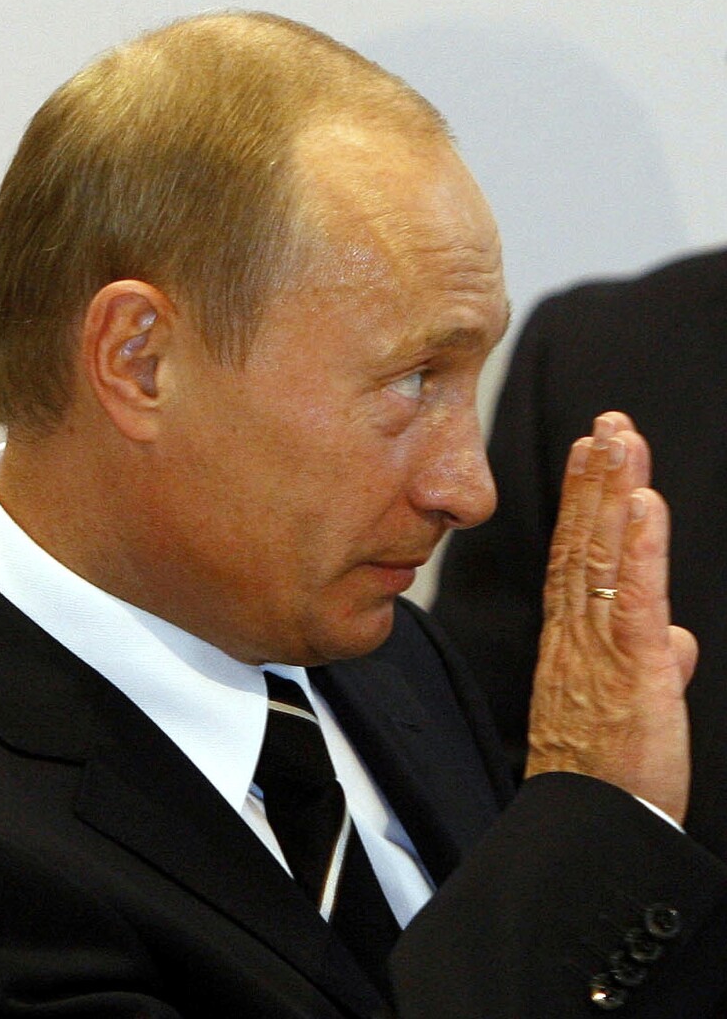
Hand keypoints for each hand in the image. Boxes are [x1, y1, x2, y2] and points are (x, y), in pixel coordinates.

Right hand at [525, 412, 696, 822]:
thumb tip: (674, 638)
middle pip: (583, 543)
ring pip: (602, 556)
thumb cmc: (605, 775)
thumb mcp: (628, 709)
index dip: (584, 504)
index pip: (577, 558)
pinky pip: (632, 596)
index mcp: (574, 642)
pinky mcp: (628, 666)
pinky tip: (642, 504)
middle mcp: (576, 634)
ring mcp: (598, 646)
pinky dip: (638, 547)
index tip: (591, 455)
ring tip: (617, 440)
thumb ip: (648, 664)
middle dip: (594, 480)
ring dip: (610, 493)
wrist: (587, 824)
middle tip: (606, 424)